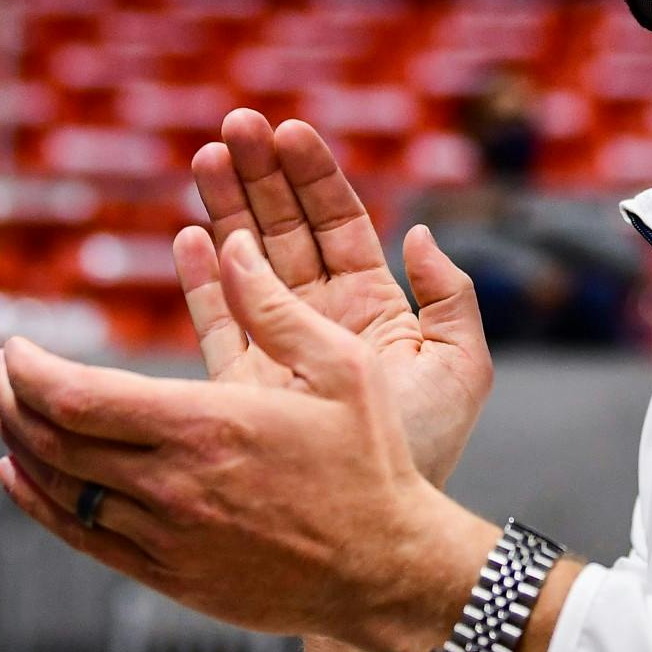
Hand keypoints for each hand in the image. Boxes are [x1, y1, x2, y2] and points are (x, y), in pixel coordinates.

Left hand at [0, 233, 500, 651]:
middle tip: (0, 372)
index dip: (27, 369)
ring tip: (9, 414)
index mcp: (208, 426)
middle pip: (51, 440)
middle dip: (10, 399)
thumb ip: (278, 307)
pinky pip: (81, 538)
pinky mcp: (170, 575)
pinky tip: (24, 477)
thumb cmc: (372, 464)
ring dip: (19, 446)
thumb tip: (233, 245)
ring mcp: (166, 537)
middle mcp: (174, 484)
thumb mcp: (345, 368)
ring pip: (58, 490)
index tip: (13, 346)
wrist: (385, 568)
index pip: (75, 397)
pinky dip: (38, 503)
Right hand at [179, 110, 490, 486]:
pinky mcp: (242, 382)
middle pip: (286, 229)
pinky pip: (216, 318)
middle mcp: (323, 319)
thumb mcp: (463, 366)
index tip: (289, 130)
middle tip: (234, 126)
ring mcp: (279, 347)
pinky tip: (188, 234)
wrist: (378, 526)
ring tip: (205, 158)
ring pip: (247, 262)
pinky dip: (201, 277)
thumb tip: (423, 235)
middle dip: (261, 177)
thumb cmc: (426, 449)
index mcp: (376, 306)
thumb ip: (451, 296)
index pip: (341, 223)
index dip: (315, 176)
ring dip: (225, 208)